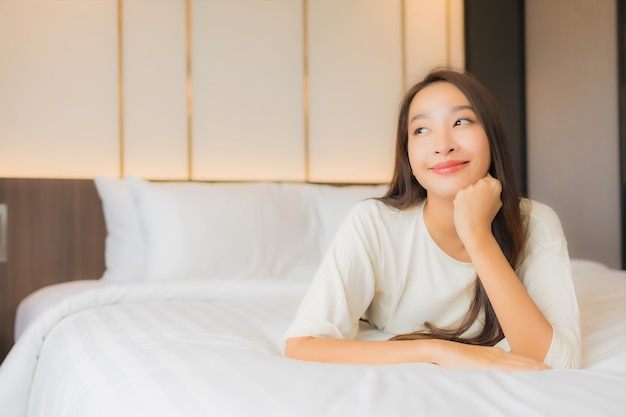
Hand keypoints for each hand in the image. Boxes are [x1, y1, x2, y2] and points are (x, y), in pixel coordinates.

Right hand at [433, 340, 549, 371]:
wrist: (441, 351)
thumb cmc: (453, 359)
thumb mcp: (471, 365)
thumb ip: (483, 369)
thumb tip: (490, 376)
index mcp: (493, 354)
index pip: (518, 359)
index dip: (532, 364)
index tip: (545, 369)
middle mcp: (496, 354)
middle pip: (522, 360)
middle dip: (539, 365)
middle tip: (555, 371)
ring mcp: (492, 358)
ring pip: (519, 363)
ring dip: (535, 367)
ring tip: (550, 372)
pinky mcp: (487, 363)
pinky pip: (509, 367)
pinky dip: (523, 369)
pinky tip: (533, 372)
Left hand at [453, 174, 501, 248]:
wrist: (476, 230)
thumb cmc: (486, 218)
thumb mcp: (497, 202)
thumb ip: (493, 190)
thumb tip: (488, 177)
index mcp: (496, 184)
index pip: (486, 179)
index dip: (483, 191)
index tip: (484, 201)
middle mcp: (484, 183)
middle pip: (475, 182)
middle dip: (475, 192)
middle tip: (478, 206)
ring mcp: (472, 187)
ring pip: (467, 188)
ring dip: (467, 197)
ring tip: (472, 209)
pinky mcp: (461, 193)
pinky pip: (459, 194)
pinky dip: (460, 201)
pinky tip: (465, 209)